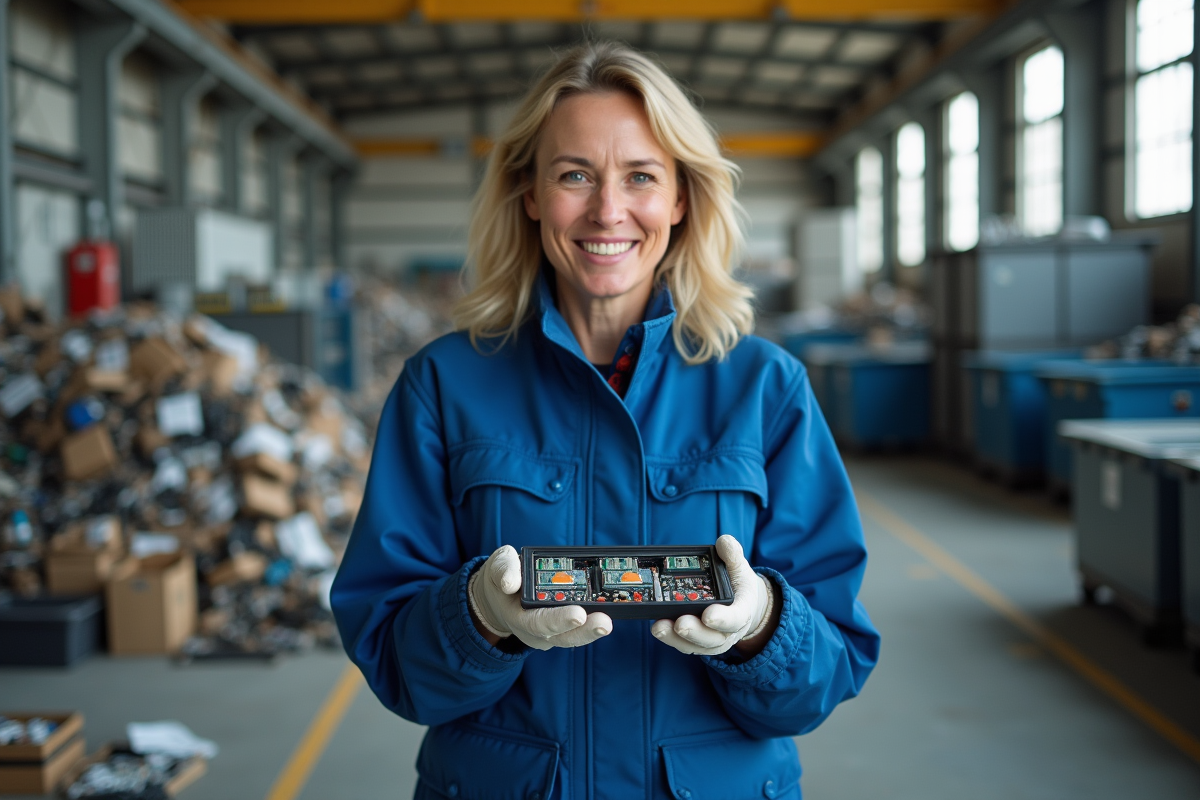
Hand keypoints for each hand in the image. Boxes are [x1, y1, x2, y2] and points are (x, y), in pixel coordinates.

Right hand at [468, 545, 612, 650]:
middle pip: (562, 637)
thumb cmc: (503, 577)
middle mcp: (535, 631)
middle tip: (604, 623)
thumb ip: (503, 570)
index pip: (539, 623)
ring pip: (573, 637)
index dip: (559, 620)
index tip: (578, 614)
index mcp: (517, 616)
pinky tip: (610, 614)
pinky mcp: (562, 629)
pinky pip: (579, 630)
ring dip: (592, 631)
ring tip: (608, 622)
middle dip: (584, 630)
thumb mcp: (498, 566)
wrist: (502, 593)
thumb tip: (511, 583)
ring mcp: (550, 633)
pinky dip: (593, 624)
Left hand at [651, 535, 774, 655]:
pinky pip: (686, 646)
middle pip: (713, 637)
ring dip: (677, 639)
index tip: (708, 615)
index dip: (723, 619)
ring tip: (659, 627)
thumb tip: (723, 542)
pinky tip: (658, 629)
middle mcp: (729, 630)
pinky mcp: (699, 643)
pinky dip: (671, 640)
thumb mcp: (739, 566)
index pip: (736, 618)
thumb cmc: (738, 584)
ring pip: (696, 645)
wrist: (741, 603)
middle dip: (694, 632)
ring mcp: (713, 639)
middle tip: (679, 624)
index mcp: (743, 610)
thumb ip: (732, 554)